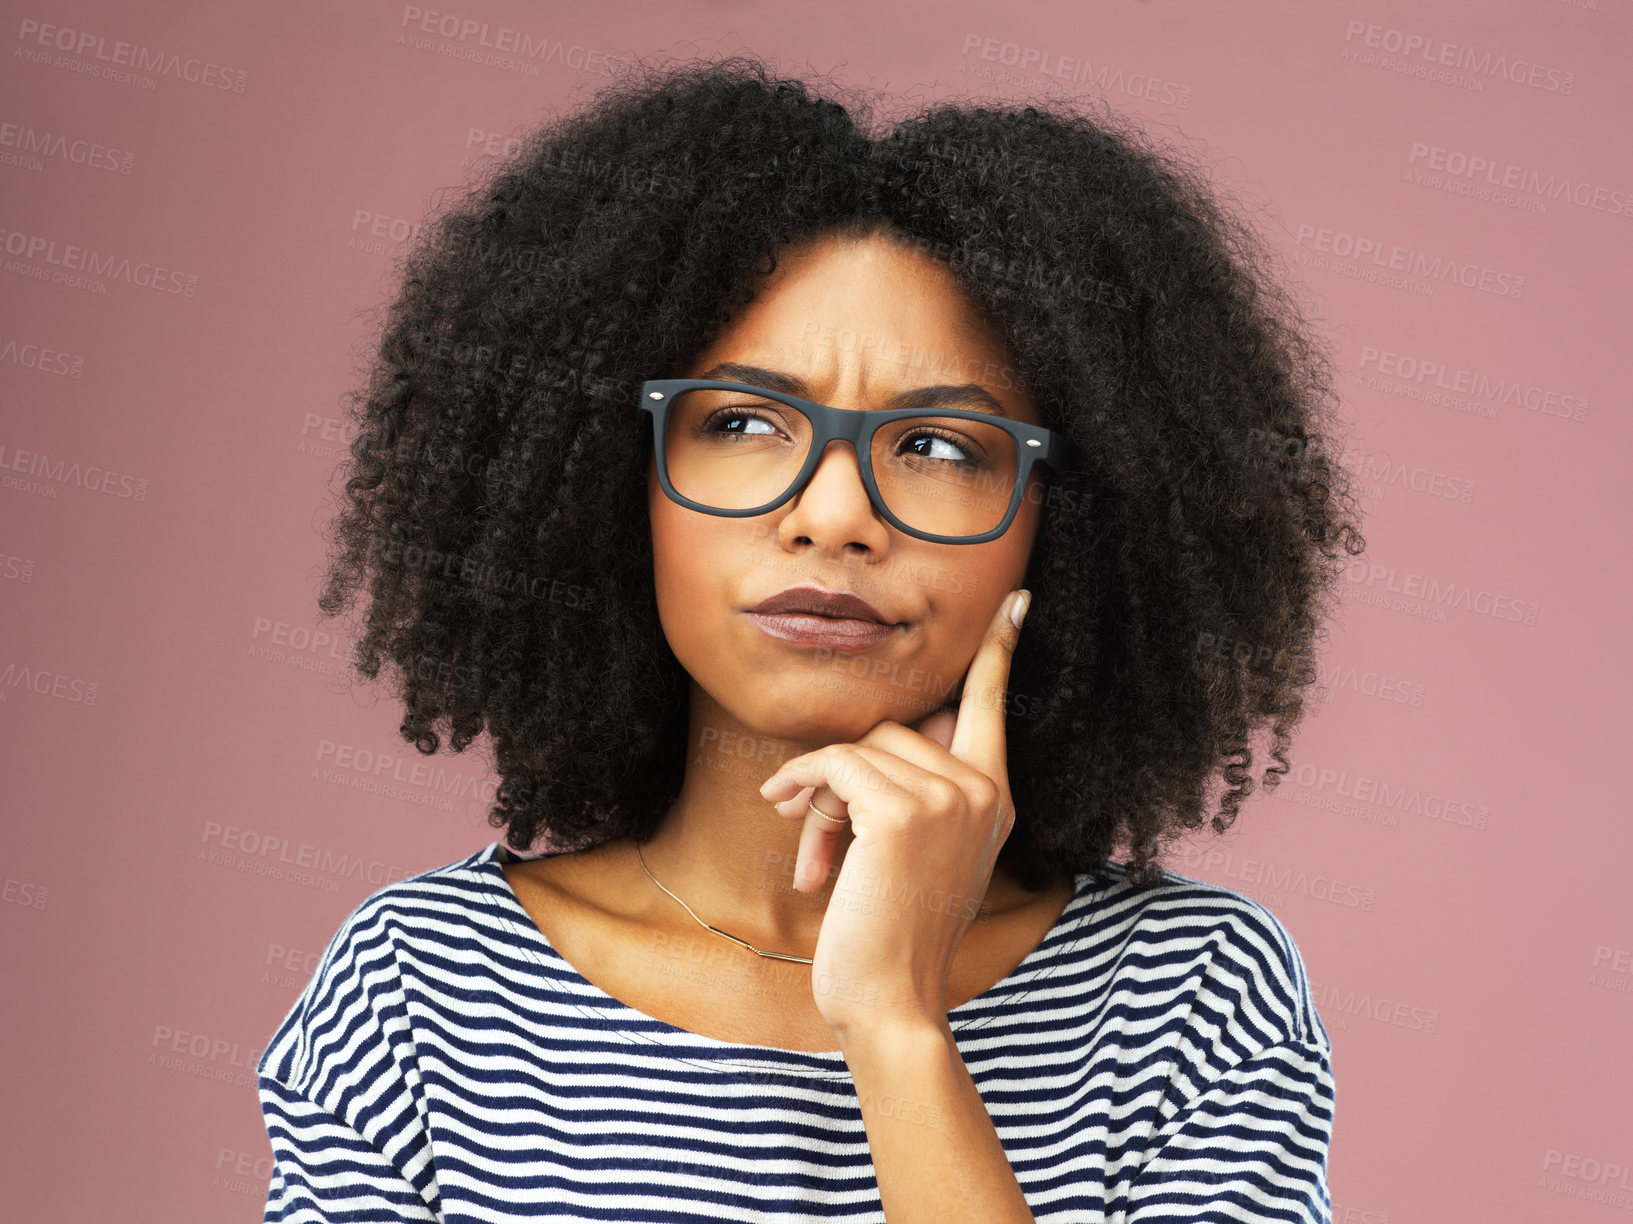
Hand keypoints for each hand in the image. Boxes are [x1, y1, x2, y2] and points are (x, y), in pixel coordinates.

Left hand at [757, 587, 1031, 1037]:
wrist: (889, 1000)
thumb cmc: (891, 935)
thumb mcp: (913, 856)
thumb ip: (907, 796)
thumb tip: (857, 754)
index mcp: (994, 797)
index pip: (992, 705)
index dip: (999, 650)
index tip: (1016, 599)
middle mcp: (982, 789)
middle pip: (892, 730)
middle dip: (841, 777)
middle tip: (812, 834)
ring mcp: (948, 798)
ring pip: (857, 750)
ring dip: (816, 797)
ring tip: (808, 856)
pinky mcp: (902, 811)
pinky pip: (834, 764)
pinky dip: (801, 787)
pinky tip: (789, 821)